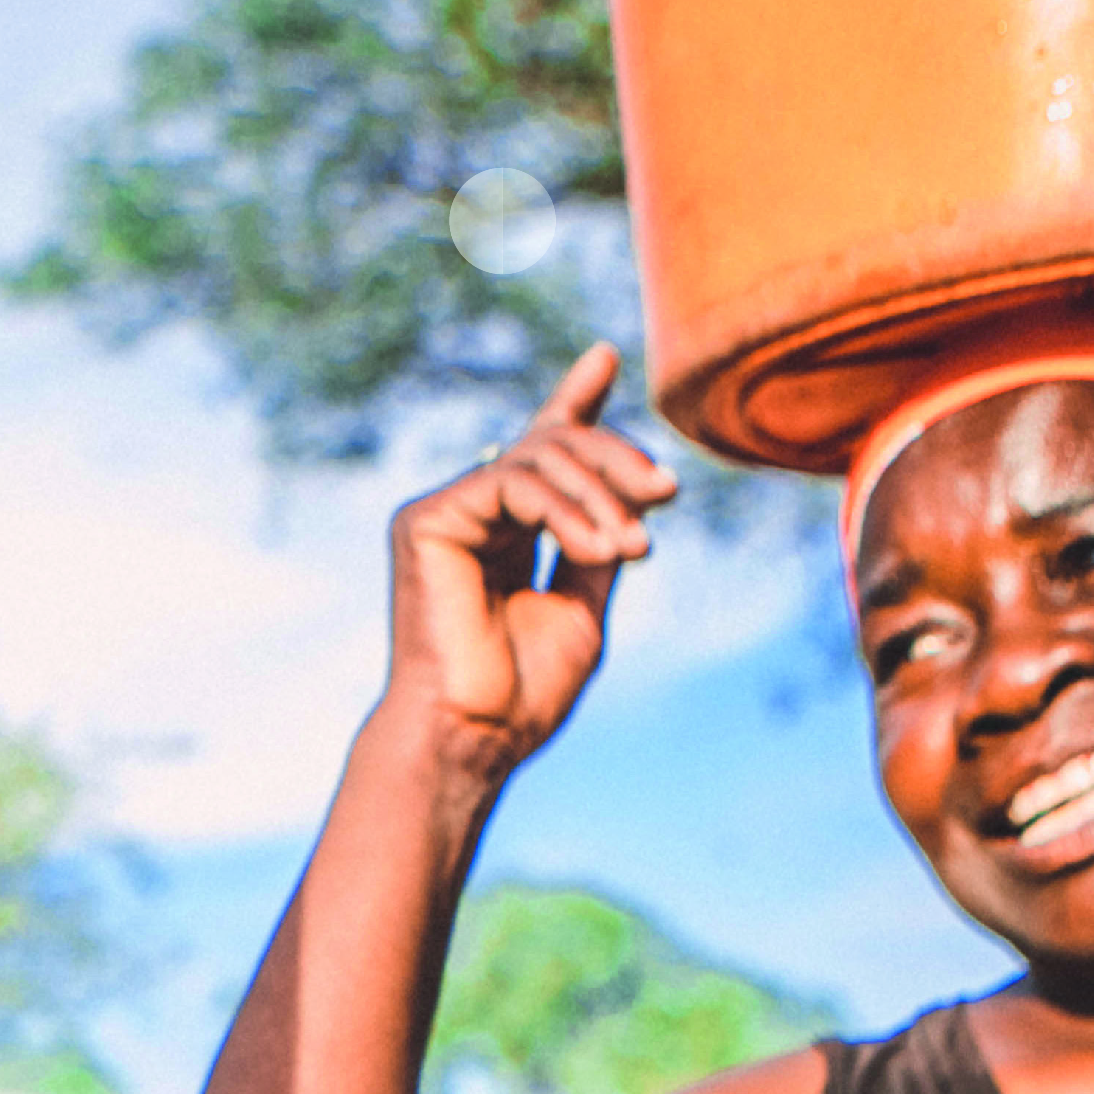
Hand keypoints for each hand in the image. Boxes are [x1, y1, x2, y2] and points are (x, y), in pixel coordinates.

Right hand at [379, 340, 676, 774]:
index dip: (574, 401)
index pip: (543, 452)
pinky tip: (599, 545)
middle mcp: (475, 514)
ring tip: (636, 546)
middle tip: (666, 491)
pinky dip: (565, 508)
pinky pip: (511, 482)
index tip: (604, 356)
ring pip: (536, 458)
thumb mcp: (583, 609)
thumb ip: (598, 547)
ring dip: (600, 494)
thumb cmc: (526, 694)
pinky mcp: (427, 519)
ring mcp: (447, 513)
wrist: (478, 737)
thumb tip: (630, 496)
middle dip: (615, 458)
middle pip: (551, 446)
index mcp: (509, 533)